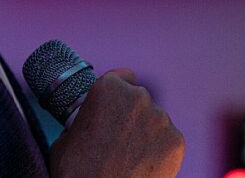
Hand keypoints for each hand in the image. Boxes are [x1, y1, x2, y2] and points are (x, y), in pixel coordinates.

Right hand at [50, 69, 184, 177]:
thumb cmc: (77, 170)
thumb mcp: (68, 133)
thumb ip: (86, 116)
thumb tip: (91, 120)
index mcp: (108, 87)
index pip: (125, 76)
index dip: (120, 94)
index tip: (118, 107)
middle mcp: (137, 95)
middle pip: (140, 99)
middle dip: (133, 115)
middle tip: (121, 140)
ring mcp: (159, 118)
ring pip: (156, 120)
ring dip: (147, 132)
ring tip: (133, 157)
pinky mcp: (176, 141)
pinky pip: (170, 140)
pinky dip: (161, 151)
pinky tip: (146, 165)